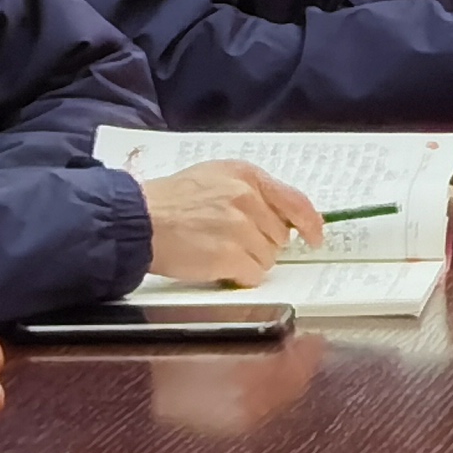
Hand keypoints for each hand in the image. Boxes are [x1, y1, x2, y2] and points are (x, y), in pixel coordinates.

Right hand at [137, 159, 321, 286]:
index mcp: (248, 176)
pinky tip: (219, 268)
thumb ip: (251, 191)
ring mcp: (240, 227)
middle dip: (262, 243)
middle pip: (280, 234)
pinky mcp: (228, 255)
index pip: (296, 200)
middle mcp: (248, 198)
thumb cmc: (171, 200)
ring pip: (268, 257)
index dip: (310, 223)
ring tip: (218, 252)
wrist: (137, 221)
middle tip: (233, 242)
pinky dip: (240, 276)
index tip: (315, 237)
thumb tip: (283, 217)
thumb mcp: (215, 177)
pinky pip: (253, 274)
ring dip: (249, 261)